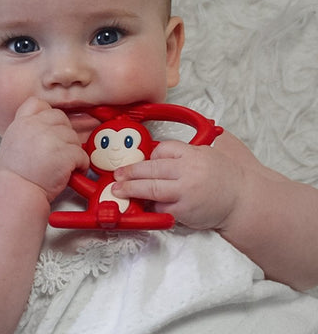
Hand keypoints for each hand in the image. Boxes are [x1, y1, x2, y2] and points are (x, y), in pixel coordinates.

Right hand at [0, 97, 89, 201]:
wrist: (16, 193)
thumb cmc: (14, 175)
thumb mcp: (11, 142)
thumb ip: (27, 130)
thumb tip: (44, 129)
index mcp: (22, 123)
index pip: (37, 103)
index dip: (47, 114)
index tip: (50, 128)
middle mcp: (36, 126)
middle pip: (61, 118)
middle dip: (64, 134)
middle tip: (59, 150)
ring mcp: (51, 138)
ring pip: (74, 137)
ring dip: (72, 151)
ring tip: (63, 165)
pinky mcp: (65, 154)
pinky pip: (82, 154)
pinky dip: (81, 165)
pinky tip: (72, 172)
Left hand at [112, 132, 244, 229]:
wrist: (242, 200)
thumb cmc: (224, 177)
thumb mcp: (206, 153)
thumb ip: (183, 152)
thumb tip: (155, 153)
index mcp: (192, 153)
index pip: (163, 149)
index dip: (150, 156)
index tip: (142, 161)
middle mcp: (188, 171)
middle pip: (151, 168)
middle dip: (130, 172)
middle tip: (117, 174)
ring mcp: (185, 192)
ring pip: (151, 189)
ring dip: (131, 189)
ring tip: (118, 189)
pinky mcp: (184, 211)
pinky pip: (161, 208)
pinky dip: (151, 206)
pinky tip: (142, 205)